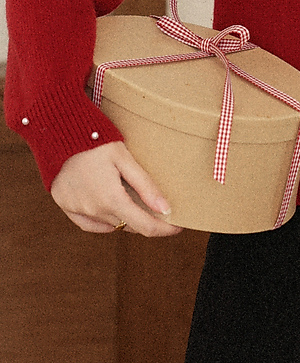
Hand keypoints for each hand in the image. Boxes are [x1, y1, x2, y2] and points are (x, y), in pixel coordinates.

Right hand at [51, 141, 182, 236]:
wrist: (59, 133)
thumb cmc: (95, 142)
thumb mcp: (125, 159)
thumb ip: (145, 185)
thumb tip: (165, 209)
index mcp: (111, 199)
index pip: (145, 227)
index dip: (165, 229)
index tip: (178, 226)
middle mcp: (94, 210)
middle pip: (129, 226)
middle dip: (147, 220)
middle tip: (159, 208)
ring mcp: (78, 209)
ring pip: (110, 225)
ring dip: (126, 219)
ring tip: (136, 204)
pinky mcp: (65, 205)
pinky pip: (89, 224)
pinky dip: (103, 222)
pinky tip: (110, 211)